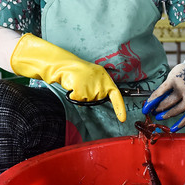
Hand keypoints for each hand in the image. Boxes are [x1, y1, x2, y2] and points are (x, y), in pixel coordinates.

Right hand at [10, 33, 125, 121]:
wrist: (63, 65)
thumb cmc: (76, 71)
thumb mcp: (92, 76)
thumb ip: (99, 86)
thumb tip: (102, 97)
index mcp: (104, 77)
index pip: (115, 94)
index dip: (119, 108)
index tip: (122, 119)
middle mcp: (100, 81)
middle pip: (97, 99)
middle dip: (89, 95)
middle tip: (82, 83)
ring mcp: (92, 86)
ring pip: (87, 100)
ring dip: (80, 94)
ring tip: (76, 82)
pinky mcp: (82, 89)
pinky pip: (79, 100)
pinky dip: (74, 95)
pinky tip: (72, 85)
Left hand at [144, 61, 184, 130]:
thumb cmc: (183, 73)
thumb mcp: (171, 76)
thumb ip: (165, 88)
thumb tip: (156, 100)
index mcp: (175, 80)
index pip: (160, 92)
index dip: (152, 101)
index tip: (145, 108)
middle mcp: (183, 90)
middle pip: (169, 102)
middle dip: (158, 108)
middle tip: (152, 111)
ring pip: (177, 110)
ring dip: (167, 114)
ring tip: (159, 117)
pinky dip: (181, 123)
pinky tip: (174, 128)